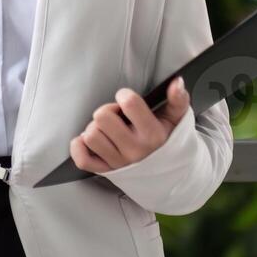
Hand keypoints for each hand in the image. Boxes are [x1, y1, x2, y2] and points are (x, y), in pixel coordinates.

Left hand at [70, 76, 189, 174]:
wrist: (169, 174)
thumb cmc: (167, 140)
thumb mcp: (176, 119)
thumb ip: (177, 99)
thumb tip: (176, 82)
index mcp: (153, 135)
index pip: (129, 103)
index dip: (124, 95)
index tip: (128, 101)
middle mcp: (135, 150)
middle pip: (102, 117)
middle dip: (107, 111)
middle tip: (116, 117)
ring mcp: (119, 162)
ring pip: (90, 136)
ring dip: (94, 129)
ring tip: (107, 130)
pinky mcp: (106, 171)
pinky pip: (82, 159)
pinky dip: (80, 147)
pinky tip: (89, 141)